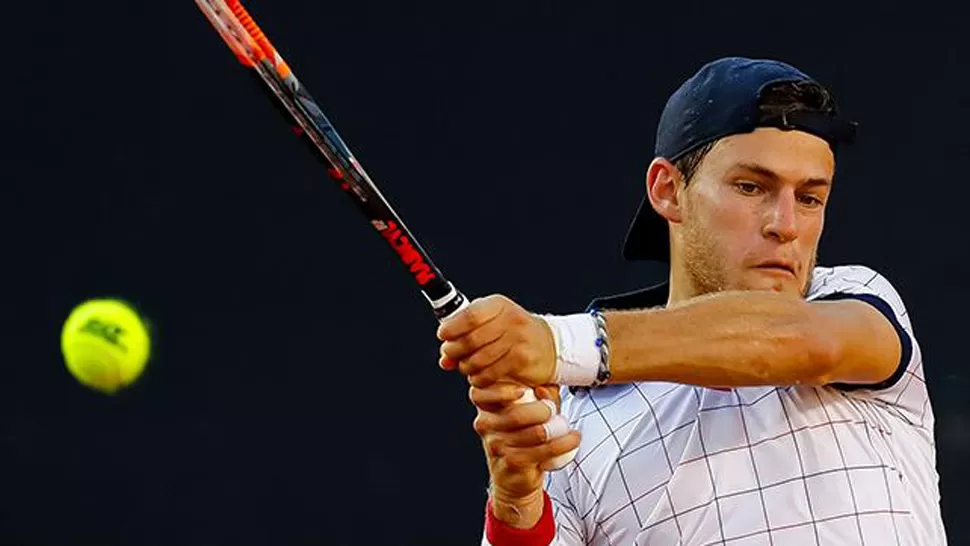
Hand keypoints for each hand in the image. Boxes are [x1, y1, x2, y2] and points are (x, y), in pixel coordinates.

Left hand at [437, 294, 555, 387]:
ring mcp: (518, 339)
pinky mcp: (522, 359)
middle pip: (471, 339)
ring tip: (466, 367)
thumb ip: (464, 337)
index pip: (470, 315)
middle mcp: (510, 319)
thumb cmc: (513, 334)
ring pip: (479, 359)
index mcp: (499, 305)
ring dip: (466, 367)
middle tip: (452, 356)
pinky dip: (479, 378)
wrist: (549, 346)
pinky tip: (478, 377)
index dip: (452, 327)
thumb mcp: (490, 325)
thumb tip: (444, 359)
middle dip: (455, 350)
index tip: (443, 335)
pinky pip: (491, 373)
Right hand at [470, 383, 580, 527]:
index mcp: (486, 407)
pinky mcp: (512, 462)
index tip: (522, 391)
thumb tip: (544, 388)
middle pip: (517, 415)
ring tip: (567, 427)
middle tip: (552, 410)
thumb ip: (536, 392)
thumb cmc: (521, 435)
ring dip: (559, 428)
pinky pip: (544, 450)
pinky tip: (573, 438)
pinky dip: (564, 443)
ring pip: (535, 433)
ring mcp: (497, 445)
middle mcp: (486, 425)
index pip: (479, 394)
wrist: (515, 475)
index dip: (500, 392)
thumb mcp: (525, 408)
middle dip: (542, 411)